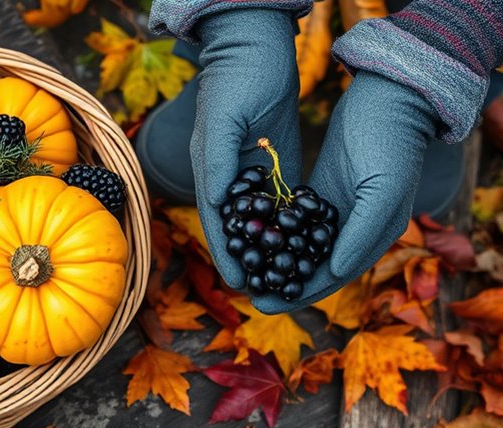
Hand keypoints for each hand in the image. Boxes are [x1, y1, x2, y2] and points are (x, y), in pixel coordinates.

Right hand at [191, 9, 301, 291]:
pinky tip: (305, 245)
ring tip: (286, 279)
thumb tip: (218, 199)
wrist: (254, 45)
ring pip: (261, 221)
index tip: (240, 284)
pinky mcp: (276, 164)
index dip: (228, 255)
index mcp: (210, 171)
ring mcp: (252, 172)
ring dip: (271, 250)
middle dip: (250, 262)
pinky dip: (289, 225)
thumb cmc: (235, 78)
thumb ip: (219, 159)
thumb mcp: (223, 118)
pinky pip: (282, 202)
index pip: (217, 223)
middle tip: (265, 294)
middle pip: (238, 230)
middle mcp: (229, 178)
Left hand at [251, 71, 436, 313]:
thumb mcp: (383, 189)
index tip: (266, 305)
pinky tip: (249, 239)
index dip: (300, 293)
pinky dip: (275, 233)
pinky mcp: (319, 191)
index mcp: (375, 235)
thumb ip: (362, 233)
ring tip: (246, 275)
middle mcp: (355, 228)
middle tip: (249, 297)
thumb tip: (334, 271)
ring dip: (276, 261)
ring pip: (301, 247)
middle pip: (313, 267)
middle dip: (282, 283)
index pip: (333, 276)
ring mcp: (335, 210)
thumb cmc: (391, 143)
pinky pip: (294, 221)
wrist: (390, 98)